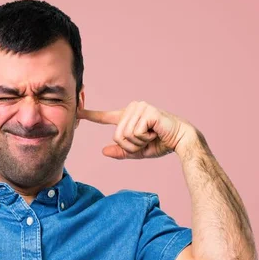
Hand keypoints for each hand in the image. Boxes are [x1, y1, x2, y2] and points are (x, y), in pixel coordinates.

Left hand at [78, 100, 195, 158]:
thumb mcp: (136, 151)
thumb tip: (103, 151)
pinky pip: (135, 133)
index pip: (105, 117)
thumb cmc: (160, 143)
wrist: (180, 140)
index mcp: (128, 116)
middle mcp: (132, 108)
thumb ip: (121, 151)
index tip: (77, 113)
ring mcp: (140, 108)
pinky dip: (145, 138)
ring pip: (124, 135)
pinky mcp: (147, 111)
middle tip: (146, 140)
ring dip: (138, 143)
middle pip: (117, 136)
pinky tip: (155, 132)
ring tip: (151, 136)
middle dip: (131, 145)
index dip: (90, 115)